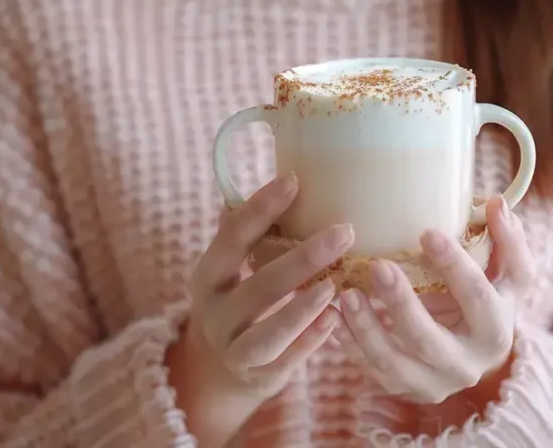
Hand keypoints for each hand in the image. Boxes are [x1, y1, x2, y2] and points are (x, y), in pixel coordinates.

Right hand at [168, 173, 353, 443]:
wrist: (217, 370)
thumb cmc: (236, 300)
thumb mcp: (229, 269)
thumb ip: (248, 233)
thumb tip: (283, 177)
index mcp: (207, 276)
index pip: (231, 238)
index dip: (260, 208)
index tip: (294, 181)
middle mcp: (214, 313)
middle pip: (257, 286)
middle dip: (302, 259)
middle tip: (345, 231)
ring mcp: (234, 349)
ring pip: (267, 333)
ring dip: (301, 309)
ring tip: (336, 285)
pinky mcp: (258, 376)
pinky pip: (286, 361)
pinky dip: (310, 342)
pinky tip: (335, 320)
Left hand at [333, 197, 531, 404]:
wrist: (473, 354)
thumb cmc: (487, 302)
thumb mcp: (507, 277)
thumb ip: (507, 241)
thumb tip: (498, 203)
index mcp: (495, 333)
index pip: (478, 298)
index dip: (454, 266)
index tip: (427, 232)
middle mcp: (465, 366)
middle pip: (429, 339)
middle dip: (401, 303)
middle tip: (377, 266)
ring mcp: (431, 383)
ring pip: (393, 362)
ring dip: (366, 328)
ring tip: (345, 294)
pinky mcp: (401, 388)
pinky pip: (369, 370)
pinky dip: (348, 343)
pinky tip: (332, 315)